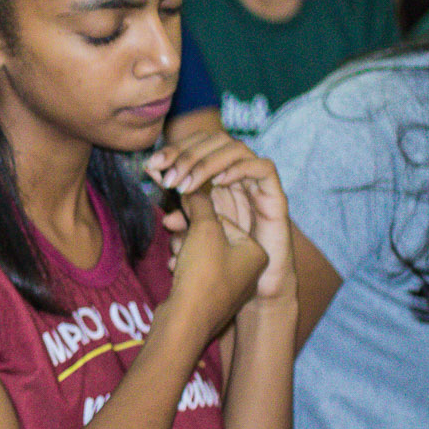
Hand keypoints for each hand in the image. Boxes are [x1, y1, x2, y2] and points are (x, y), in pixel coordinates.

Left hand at [149, 135, 293, 300]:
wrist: (256, 288)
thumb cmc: (223, 265)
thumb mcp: (195, 238)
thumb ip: (183, 220)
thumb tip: (165, 216)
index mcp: (214, 179)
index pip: (196, 146)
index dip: (174, 150)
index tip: (152, 165)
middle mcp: (236, 176)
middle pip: (215, 140)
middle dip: (186, 153)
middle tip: (167, 176)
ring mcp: (257, 184)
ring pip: (237, 149)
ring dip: (207, 162)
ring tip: (186, 185)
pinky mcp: (276, 195)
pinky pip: (263, 168)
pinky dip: (239, 169)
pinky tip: (219, 182)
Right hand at [163, 187, 267, 342]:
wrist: (186, 322)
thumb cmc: (202, 275)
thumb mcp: (204, 230)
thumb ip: (201, 205)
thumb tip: (195, 190)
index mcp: (256, 251)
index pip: (225, 219)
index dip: (200, 218)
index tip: (184, 221)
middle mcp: (249, 268)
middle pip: (214, 234)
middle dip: (190, 232)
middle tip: (175, 234)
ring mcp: (232, 284)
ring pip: (202, 251)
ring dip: (184, 247)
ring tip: (176, 256)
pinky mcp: (213, 295)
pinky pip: (197, 268)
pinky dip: (183, 264)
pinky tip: (175, 270)